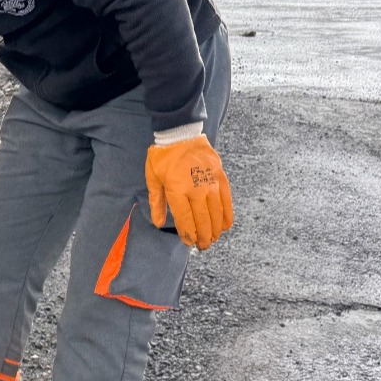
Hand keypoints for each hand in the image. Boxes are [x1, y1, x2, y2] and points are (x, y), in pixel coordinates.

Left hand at [145, 135, 232, 249]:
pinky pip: (227, 201)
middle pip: (203, 220)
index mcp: (177, 190)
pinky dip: (227, 215)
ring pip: (216, 213)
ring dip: (215, 230)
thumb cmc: (163, 157)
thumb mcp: (153, 179)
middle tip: (203, 246)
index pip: (186, 220)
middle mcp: (196, 189)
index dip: (188, 234)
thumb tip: (159, 223)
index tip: (189, 242)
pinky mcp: (221, 177)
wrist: (181, 134)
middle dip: (203, 237)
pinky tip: (226, 226)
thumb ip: (157, 202)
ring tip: (213, 239)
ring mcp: (211, 184)